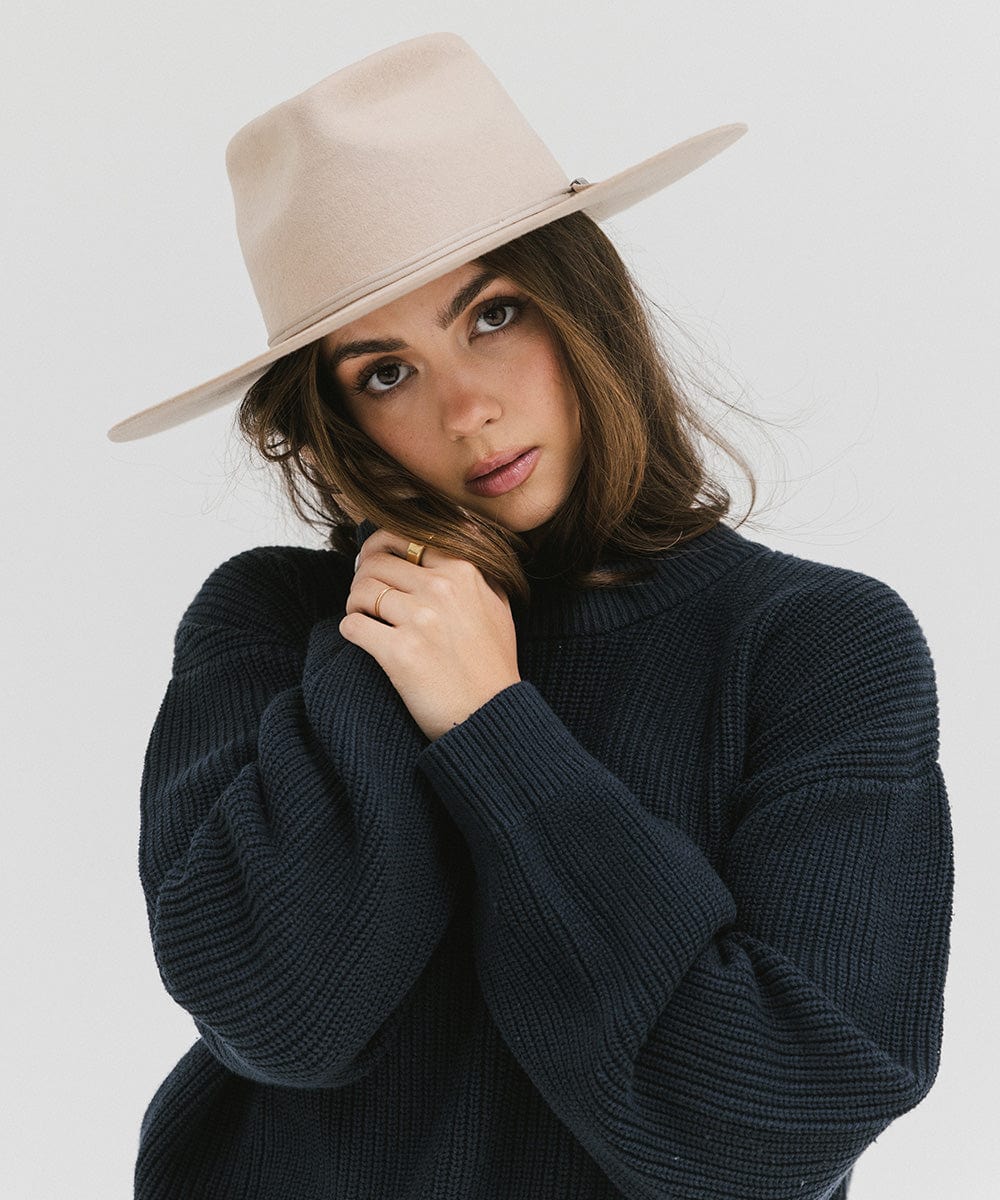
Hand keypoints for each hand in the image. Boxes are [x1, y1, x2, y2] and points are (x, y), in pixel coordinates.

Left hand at [340, 528, 521, 741]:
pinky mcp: (399, 652)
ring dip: (355, 605)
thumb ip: (476, 570)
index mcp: (464, 571)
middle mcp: (441, 589)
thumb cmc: (493, 663)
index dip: (380, 547)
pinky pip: (353, 626)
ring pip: (360, 591)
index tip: (372, 563)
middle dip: (362, 577)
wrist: (492, 715)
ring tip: (364, 618)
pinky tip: (363, 638)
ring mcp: (420, 620)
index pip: (405, 537)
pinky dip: (351, 630)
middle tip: (364, 595)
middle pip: (376, 562)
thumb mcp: (498, 604)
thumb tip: (449, 537)